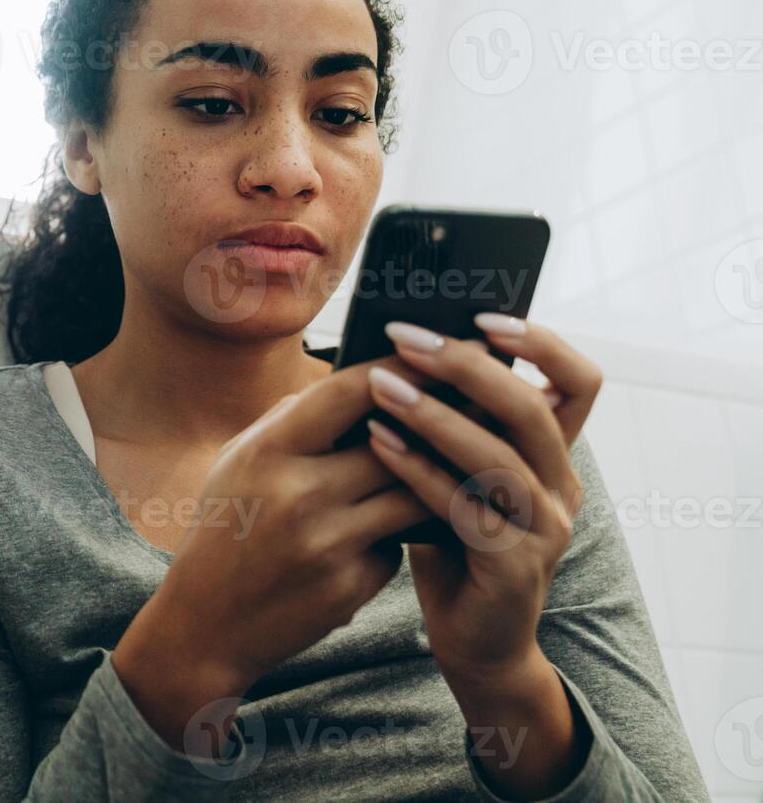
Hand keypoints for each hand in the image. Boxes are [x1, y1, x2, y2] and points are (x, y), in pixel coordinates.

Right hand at [113, 353, 438, 757]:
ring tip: (470, 452)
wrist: (205, 625)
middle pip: (397, 442)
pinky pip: (397, 541)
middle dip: (442, 417)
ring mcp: (329, 544)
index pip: (348, 392)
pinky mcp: (353, 586)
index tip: (438, 352)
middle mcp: (300, 495)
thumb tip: (353, 382)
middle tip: (482, 398)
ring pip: (413, 493)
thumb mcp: (238, 462)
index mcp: (268, 452)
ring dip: (439, 473)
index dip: (400, 369)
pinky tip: (403, 522)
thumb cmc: (222, 530)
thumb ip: (291, 421)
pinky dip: (400, 528)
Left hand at [362, 314, 601, 683]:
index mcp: (553, 455)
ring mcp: (544, 528)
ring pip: (497, 454)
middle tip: (406, 337)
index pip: (579, 382)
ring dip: (434, 413)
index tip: (485, 315)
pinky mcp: (514, 565)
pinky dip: (419, 470)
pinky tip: (377, 442)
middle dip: (465, 364)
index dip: (543, 344)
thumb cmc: (456, 544)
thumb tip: (400, 350)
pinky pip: (466, 506)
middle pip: (530, 407)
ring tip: (380, 384)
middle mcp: (561, 486)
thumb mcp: (460, 474)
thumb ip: (452, 423)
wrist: (474, 640)